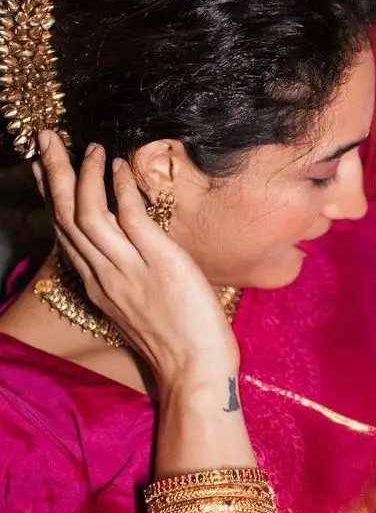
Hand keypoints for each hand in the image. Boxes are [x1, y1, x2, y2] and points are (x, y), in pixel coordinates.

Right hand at [32, 131, 238, 382]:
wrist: (197, 374)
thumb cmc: (181, 347)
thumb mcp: (142, 312)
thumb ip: (131, 283)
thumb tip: (138, 258)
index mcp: (98, 288)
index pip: (64, 234)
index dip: (51, 198)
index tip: (42, 169)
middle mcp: (104, 276)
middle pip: (66, 217)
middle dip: (54, 174)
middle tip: (47, 139)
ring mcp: (128, 269)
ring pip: (88, 213)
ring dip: (83, 174)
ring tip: (87, 146)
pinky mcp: (158, 263)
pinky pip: (129, 216)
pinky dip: (120, 188)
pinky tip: (119, 167)